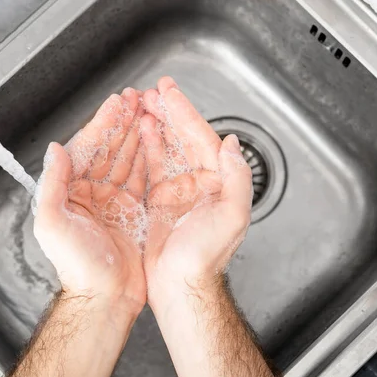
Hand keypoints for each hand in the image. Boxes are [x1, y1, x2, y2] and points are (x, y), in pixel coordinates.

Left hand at [34, 88, 146, 313]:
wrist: (105, 296)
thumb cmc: (78, 268)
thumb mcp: (54, 225)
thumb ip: (52, 186)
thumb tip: (54, 150)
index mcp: (72, 192)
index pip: (88, 148)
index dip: (103, 123)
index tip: (116, 103)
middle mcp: (93, 193)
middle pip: (110, 149)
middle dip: (123, 122)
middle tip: (137, 98)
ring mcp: (115, 201)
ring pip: (127, 159)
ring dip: (137, 134)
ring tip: (149, 112)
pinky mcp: (134, 212)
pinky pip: (142, 179)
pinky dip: (149, 159)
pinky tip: (155, 142)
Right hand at [140, 77, 252, 300]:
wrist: (179, 285)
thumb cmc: (205, 257)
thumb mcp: (232, 216)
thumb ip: (237, 178)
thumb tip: (234, 145)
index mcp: (218, 182)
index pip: (201, 138)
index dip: (185, 112)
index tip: (170, 92)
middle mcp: (199, 182)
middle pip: (183, 137)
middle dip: (168, 111)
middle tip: (153, 90)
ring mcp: (178, 190)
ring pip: (166, 147)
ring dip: (156, 124)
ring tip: (142, 104)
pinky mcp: (158, 201)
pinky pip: (151, 166)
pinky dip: (146, 147)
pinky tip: (139, 132)